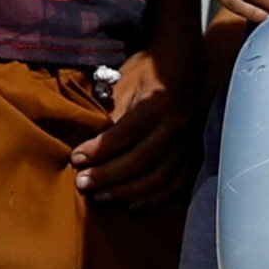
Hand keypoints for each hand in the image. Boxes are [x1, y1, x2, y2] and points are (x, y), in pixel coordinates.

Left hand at [70, 50, 195, 206]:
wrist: (186, 64)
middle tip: (82, 183)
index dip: (100, 148)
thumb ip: (112, 111)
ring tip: (100, 196)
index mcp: (158, 103)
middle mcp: (176, 125)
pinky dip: (153, 198)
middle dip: (109, 175)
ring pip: (159, 176)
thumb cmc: (148, 71)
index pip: (126, 132)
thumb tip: (89, 141)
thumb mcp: (125, 80)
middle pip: (142, 159)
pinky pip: (175, 184)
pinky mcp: (193, 154)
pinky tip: (130, 204)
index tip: (75, 158)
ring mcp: (187, 142)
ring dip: (127, 191)